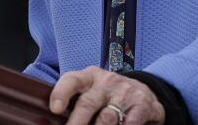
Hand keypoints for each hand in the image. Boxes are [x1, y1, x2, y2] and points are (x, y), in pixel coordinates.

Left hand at [49, 66, 164, 124]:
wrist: (145, 93)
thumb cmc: (109, 95)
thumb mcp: (92, 91)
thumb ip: (75, 102)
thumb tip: (52, 118)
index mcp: (89, 77)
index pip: (72, 80)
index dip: (61, 93)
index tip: (55, 109)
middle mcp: (107, 82)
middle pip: (87, 103)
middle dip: (76, 123)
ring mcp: (125, 92)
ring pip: (107, 118)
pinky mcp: (142, 104)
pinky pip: (128, 124)